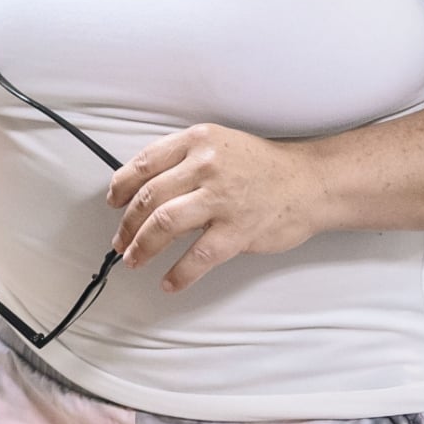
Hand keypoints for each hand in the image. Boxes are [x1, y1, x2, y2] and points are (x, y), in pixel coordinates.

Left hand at [107, 124, 332, 292]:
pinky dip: (178, 274)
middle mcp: (206, 166)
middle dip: (127, 224)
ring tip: (133, 259)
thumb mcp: (219, 147)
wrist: (310, 181)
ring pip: (163, 224)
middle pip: (148, 197)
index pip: (144, 163)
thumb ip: (184, 162)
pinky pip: (197, 257)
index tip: (113, 201)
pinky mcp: (237, 229)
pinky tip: (169, 283)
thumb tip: (144, 191)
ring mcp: (222, 198)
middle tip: (120, 240)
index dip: (121, 186)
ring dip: (142, 247)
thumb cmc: (262, 167)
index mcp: (197, 141)